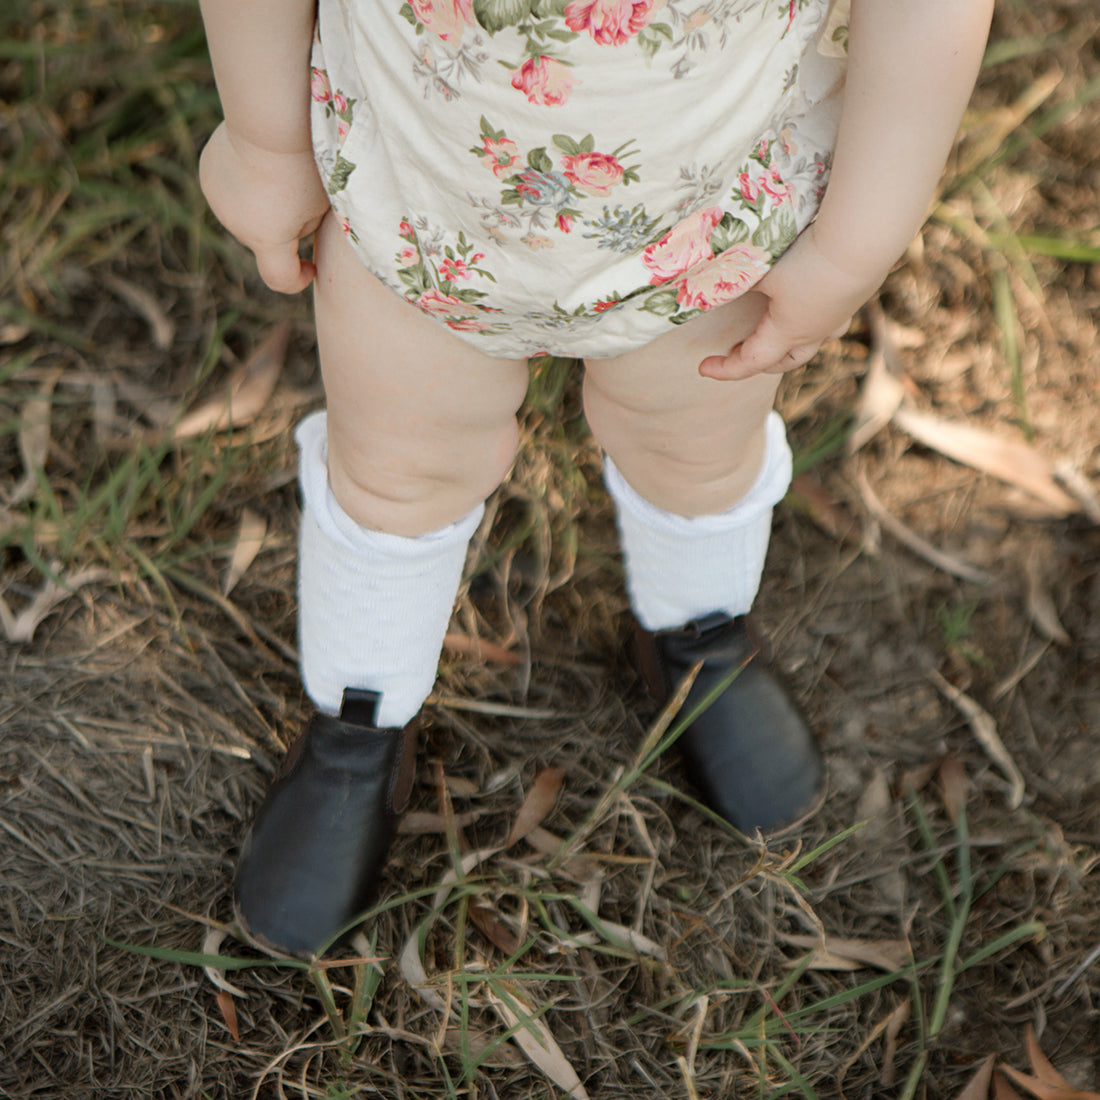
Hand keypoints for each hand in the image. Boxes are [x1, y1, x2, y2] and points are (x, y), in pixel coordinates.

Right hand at [199, 122, 330, 293]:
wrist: (269, 116)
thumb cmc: (306, 163)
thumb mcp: (320, 206)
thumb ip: (305, 229)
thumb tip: (293, 233)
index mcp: (267, 240)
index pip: (280, 278)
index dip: (298, 278)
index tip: (311, 267)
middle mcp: (236, 225)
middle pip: (265, 241)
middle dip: (283, 229)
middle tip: (301, 195)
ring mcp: (217, 200)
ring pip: (246, 215)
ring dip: (262, 205)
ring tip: (278, 174)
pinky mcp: (207, 174)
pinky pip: (232, 190)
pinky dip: (245, 183)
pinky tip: (258, 161)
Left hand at [698, 223, 885, 381]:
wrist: (862, 240)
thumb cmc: (806, 259)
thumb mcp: (760, 270)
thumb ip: (736, 280)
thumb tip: (713, 287)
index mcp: (787, 332)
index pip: (751, 362)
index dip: (725, 369)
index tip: (703, 368)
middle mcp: (815, 331)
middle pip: (785, 361)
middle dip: (760, 362)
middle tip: (738, 353)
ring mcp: (839, 315)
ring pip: (812, 342)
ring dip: (789, 344)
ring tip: (774, 331)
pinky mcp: (855, 294)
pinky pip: (830, 319)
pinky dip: (812, 319)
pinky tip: (809, 303)